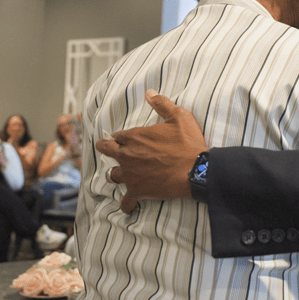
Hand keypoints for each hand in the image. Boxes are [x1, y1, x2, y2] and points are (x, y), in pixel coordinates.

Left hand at [96, 89, 207, 212]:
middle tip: (103, 148)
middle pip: (107, 151)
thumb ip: (162, 104)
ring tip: (116, 176)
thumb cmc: (188, 143)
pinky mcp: (138, 191)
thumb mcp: (179, 117)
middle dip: (104, 148)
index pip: (118, 135)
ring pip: (113, 175)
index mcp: (135, 137)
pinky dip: (126, 204)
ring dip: (115, 175)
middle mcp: (127, 155)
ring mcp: (131, 174)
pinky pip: (126, 200)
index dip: (120, 136)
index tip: (121, 138)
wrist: (195, 169)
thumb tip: (149, 93)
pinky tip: (127, 206)